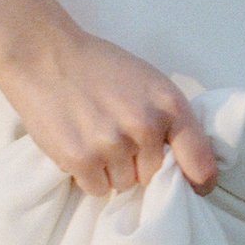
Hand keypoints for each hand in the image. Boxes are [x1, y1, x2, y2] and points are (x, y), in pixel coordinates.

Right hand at [0, 26, 221, 198]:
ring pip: (124, 184)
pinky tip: (80, 146)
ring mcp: (112, 145)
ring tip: (94, 137)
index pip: (200, 162)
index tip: (196, 188)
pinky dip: (88, 176)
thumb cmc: (98, 68)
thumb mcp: (148, 83)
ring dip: (111, 171)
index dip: (200, 181)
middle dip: (138, 165)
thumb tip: (182, 164)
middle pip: (154, 176)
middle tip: (116, 137)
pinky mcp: (81, 159)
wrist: (44, 56)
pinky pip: (97, 189)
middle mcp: (145, 126)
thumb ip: (169, 119)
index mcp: (169, 105)